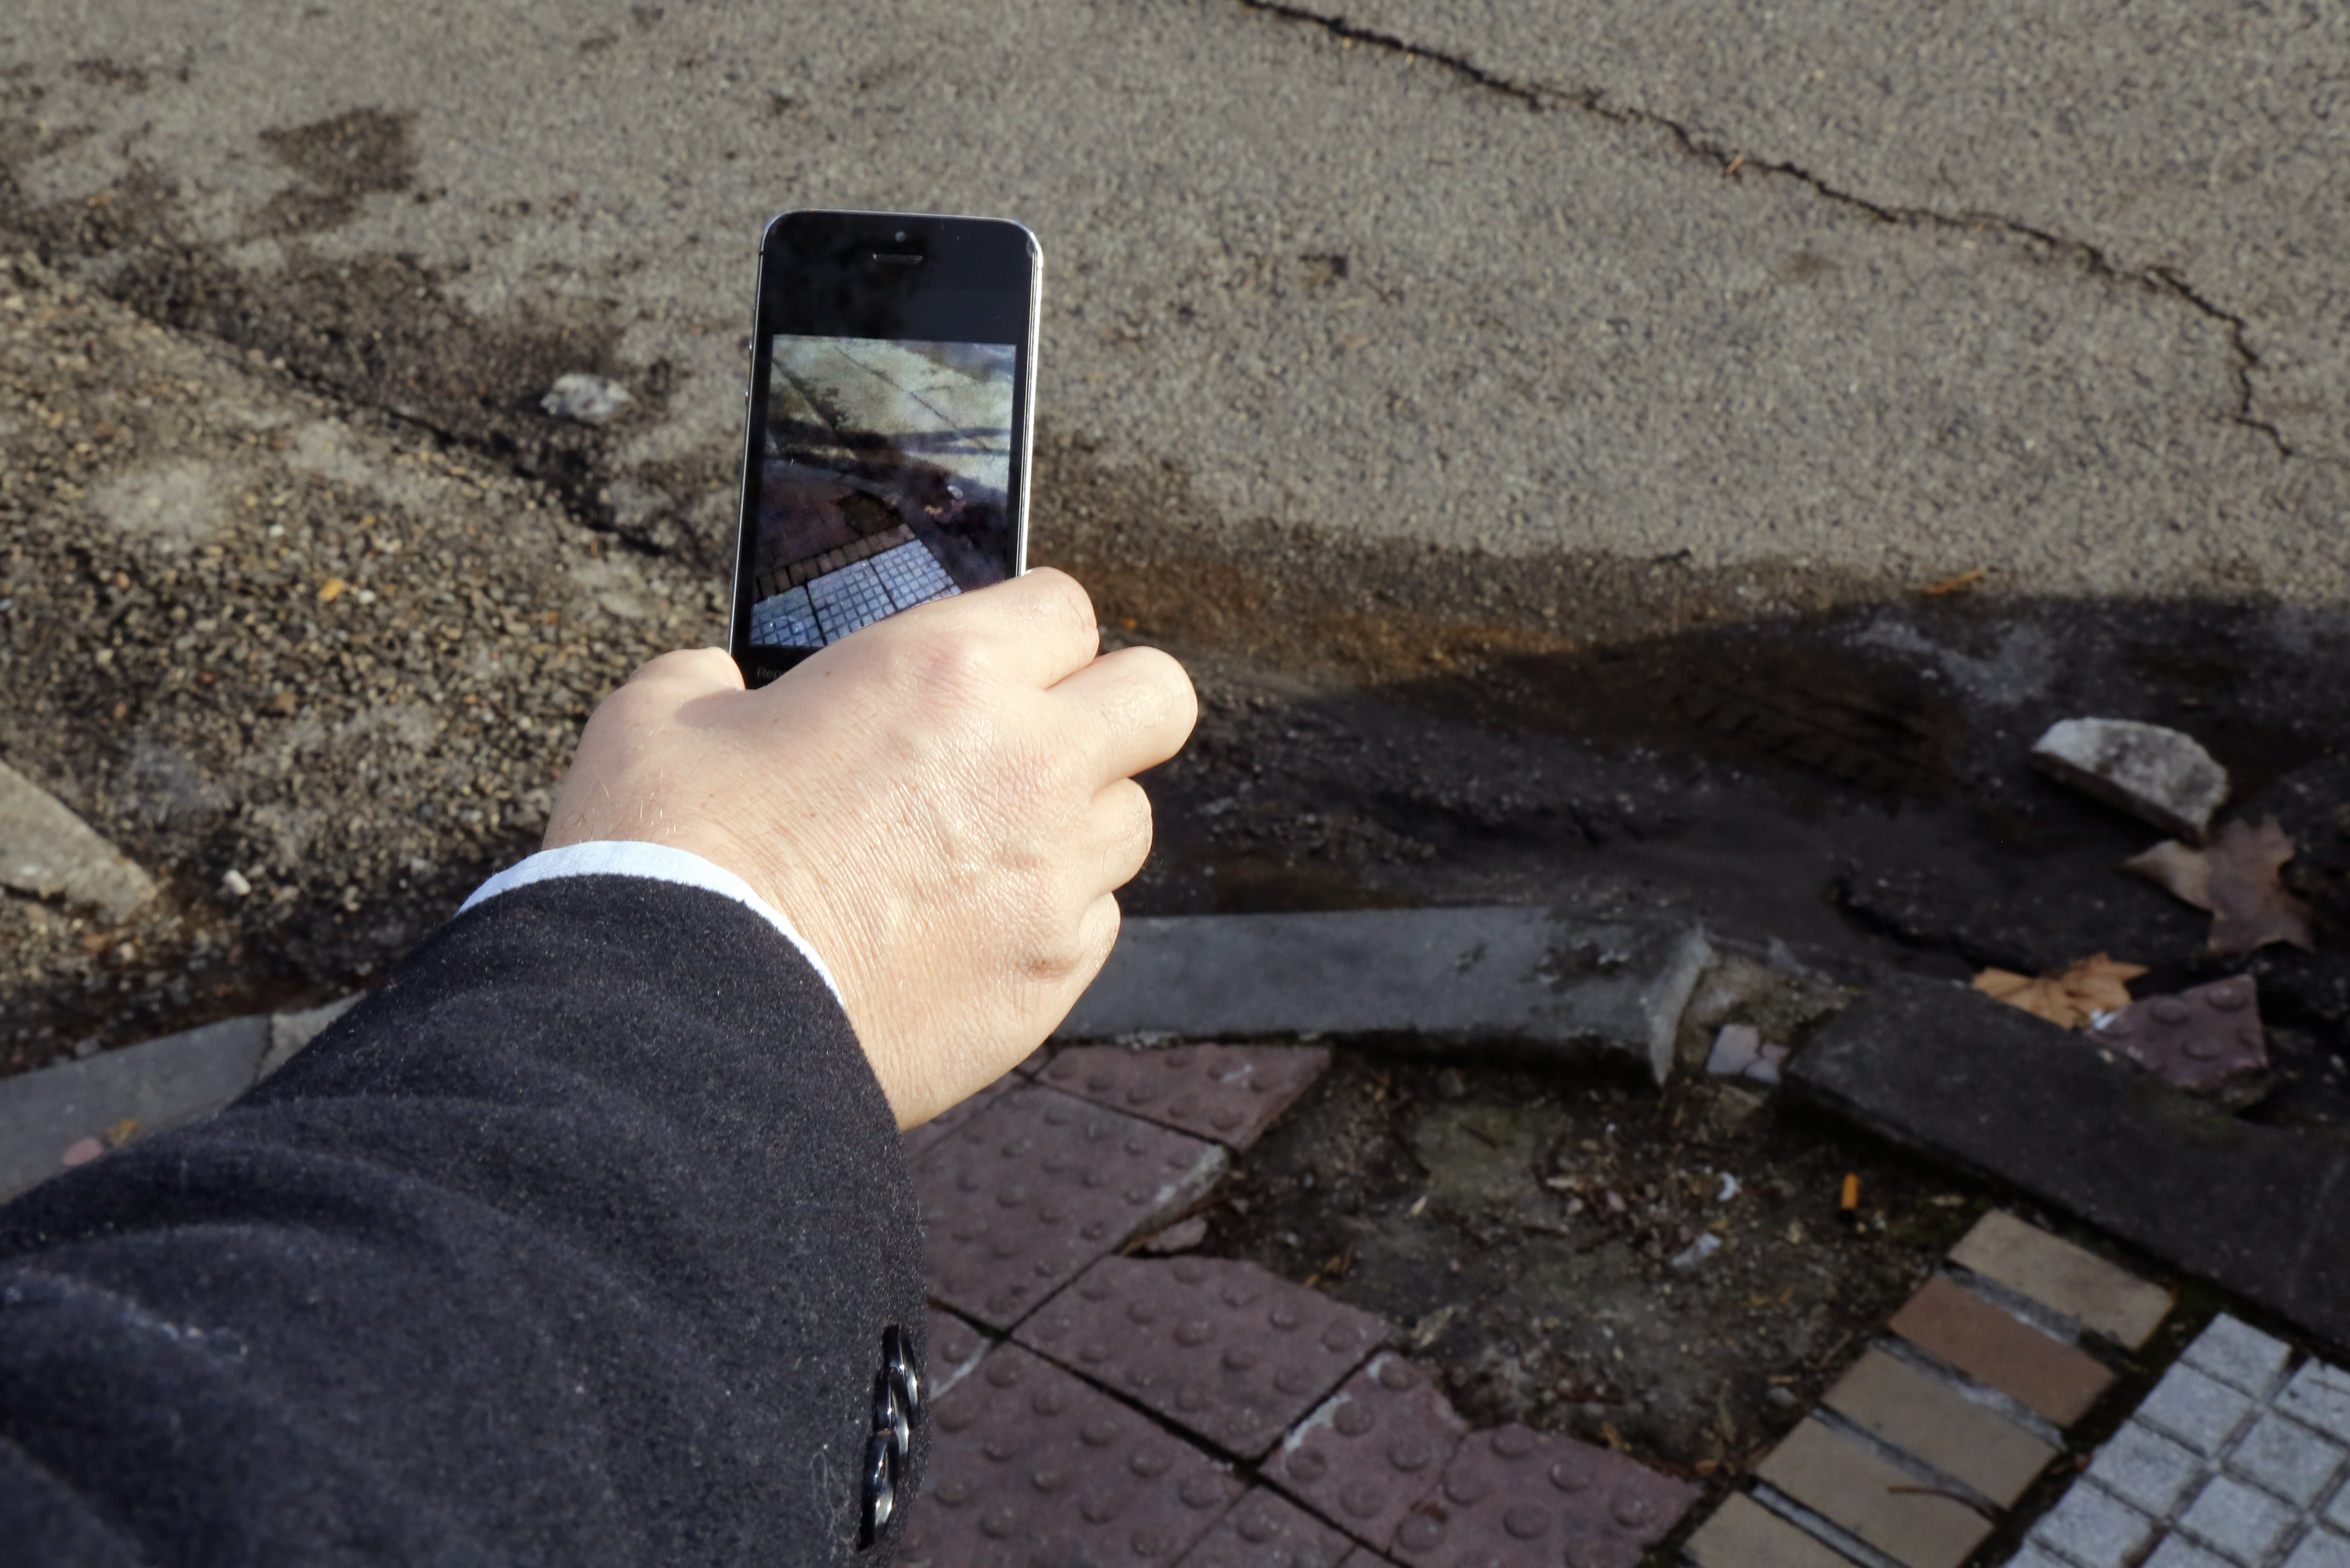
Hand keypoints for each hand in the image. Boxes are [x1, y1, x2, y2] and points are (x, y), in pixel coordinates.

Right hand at [541, 569, 1196, 1127]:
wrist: (685, 1023)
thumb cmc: (667, 858)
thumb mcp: (659, 721)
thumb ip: (710, 680)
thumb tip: (716, 681)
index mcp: (945, 670)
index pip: (1065, 608)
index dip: (1031, 634)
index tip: (996, 665)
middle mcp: (1029, 763)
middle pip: (1157, 697)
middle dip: (1114, 709)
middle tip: (1044, 741)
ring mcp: (1054, 876)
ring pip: (1130, 820)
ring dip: (1076, 824)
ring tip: (987, 853)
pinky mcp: (1051, 976)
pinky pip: (1094, 923)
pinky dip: (1049, 921)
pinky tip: (970, 935)